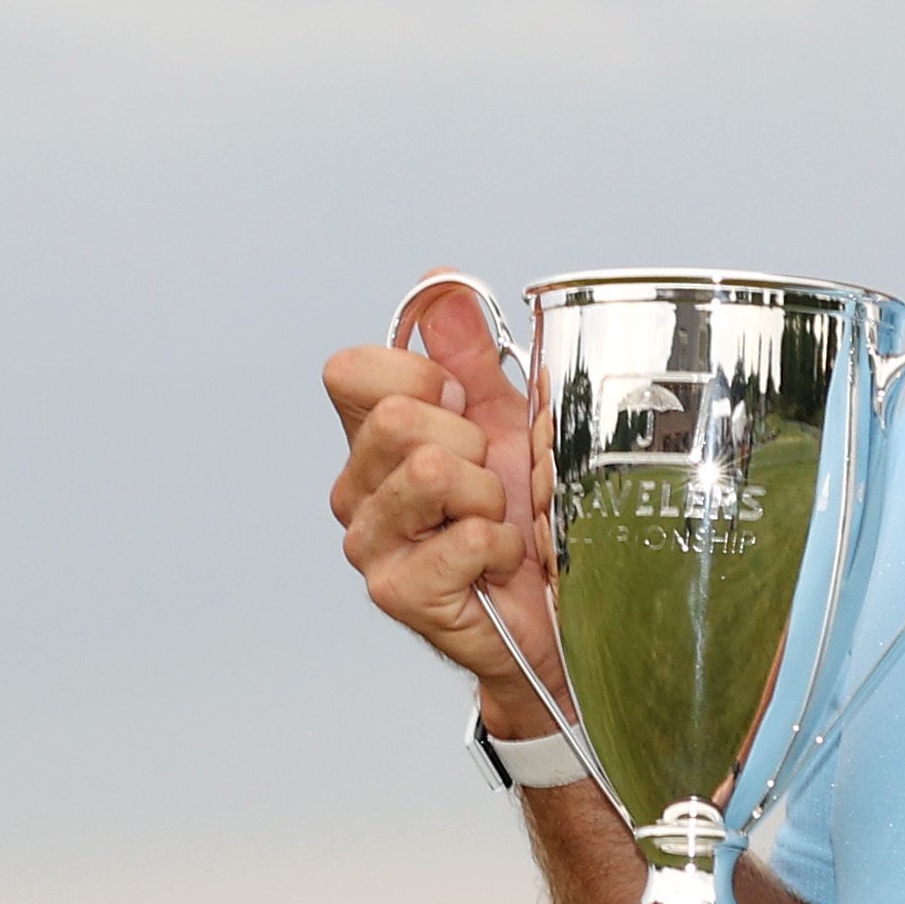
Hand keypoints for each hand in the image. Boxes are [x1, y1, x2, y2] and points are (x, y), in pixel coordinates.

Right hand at [322, 292, 566, 707]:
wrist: (553, 614)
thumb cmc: (525, 523)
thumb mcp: (504, 423)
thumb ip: (471, 356)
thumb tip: (439, 288)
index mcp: (372, 440)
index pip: (350, 370)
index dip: (420, 376)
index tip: (460, 410)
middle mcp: (356, 490)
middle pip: (396, 418)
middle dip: (470, 443)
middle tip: (488, 484)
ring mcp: (370, 544)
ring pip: (431, 471)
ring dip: (489, 498)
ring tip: (494, 522)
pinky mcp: (396, 592)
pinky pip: (465, 537)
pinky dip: (502, 546)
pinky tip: (497, 565)